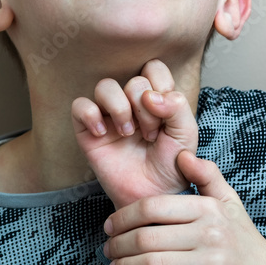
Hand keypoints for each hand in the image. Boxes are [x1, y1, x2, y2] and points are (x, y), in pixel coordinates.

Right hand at [71, 60, 196, 208]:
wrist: (154, 195)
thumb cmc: (171, 165)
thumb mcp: (186, 134)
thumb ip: (177, 107)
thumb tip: (150, 95)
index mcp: (156, 98)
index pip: (154, 68)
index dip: (161, 87)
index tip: (165, 116)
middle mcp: (132, 103)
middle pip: (133, 81)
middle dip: (145, 109)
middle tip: (150, 135)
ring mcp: (109, 115)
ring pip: (105, 86)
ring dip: (120, 109)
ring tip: (128, 134)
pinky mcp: (88, 131)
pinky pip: (79, 106)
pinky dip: (90, 115)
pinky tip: (102, 133)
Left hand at [102, 150, 265, 264]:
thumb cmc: (244, 242)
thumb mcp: (231, 203)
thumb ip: (208, 176)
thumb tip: (182, 155)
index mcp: (209, 209)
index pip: (153, 207)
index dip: (123, 217)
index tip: (109, 226)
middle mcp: (211, 234)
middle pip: (146, 237)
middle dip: (118, 246)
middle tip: (108, 251)